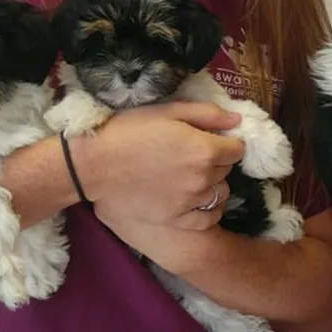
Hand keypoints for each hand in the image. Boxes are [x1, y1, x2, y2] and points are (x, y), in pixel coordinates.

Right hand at [76, 101, 243, 233]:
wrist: (94, 165)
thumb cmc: (128, 131)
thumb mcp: (168, 112)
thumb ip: (207, 114)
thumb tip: (237, 120)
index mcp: (204, 149)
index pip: (237, 148)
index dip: (225, 142)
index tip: (210, 140)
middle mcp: (203, 177)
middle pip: (227, 169)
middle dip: (216, 161)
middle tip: (191, 155)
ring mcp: (191, 202)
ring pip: (220, 193)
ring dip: (211, 184)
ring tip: (188, 177)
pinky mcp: (177, 219)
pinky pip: (209, 218)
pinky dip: (207, 209)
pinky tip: (193, 200)